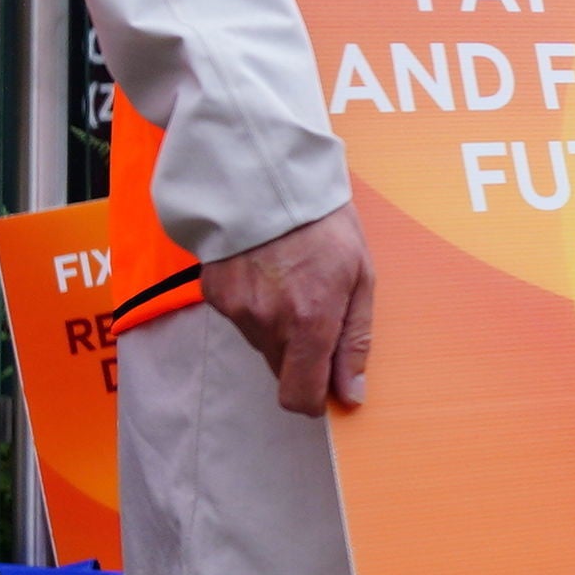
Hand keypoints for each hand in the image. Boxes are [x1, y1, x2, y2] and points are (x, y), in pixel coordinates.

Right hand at [203, 203, 373, 416]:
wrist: (267, 176)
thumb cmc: (324, 223)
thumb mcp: (360, 276)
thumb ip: (354, 340)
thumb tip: (351, 394)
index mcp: (309, 321)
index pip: (300, 398)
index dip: (315, 398)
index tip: (327, 383)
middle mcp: (267, 323)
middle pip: (282, 372)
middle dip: (302, 356)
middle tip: (317, 312)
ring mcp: (236, 310)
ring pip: (262, 345)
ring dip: (279, 329)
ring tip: (292, 282)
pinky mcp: (214, 295)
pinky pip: (241, 320)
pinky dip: (256, 307)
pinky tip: (268, 273)